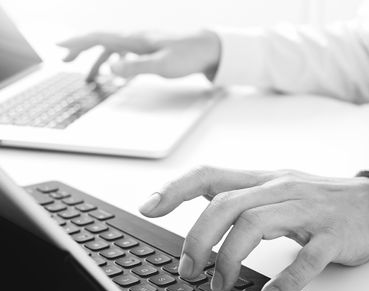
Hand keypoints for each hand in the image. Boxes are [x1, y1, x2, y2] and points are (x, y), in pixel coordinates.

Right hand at [58, 30, 220, 81]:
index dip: (77, 43)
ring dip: (98, 60)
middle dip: (82, 51)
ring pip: (114, 48)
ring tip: (90, 77)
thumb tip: (110, 68)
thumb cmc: (190, 55)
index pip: (99, 38)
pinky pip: (127, 53)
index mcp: (135, 39)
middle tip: (66, 62)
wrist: (211, 48)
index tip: (58, 47)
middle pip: (102, 41)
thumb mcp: (163, 65)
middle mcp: (137, 38)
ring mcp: (144, 43)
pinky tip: (117, 72)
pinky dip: (116, 62)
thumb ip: (136, 67)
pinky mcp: (152, 49)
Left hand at [139, 166, 368, 290]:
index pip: (211, 174)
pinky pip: (306, 257)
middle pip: (226, 204)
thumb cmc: (319, 200)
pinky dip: (285, 277)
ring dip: (229, 258)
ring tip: (221, 284)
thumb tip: (203, 217)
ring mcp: (307, 210)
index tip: (150, 206)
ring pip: (256, 225)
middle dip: (198, 239)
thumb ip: (243, 200)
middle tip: (190, 269)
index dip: (176, 187)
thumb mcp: (277, 190)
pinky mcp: (332, 235)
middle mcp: (281, 189)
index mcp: (263, 180)